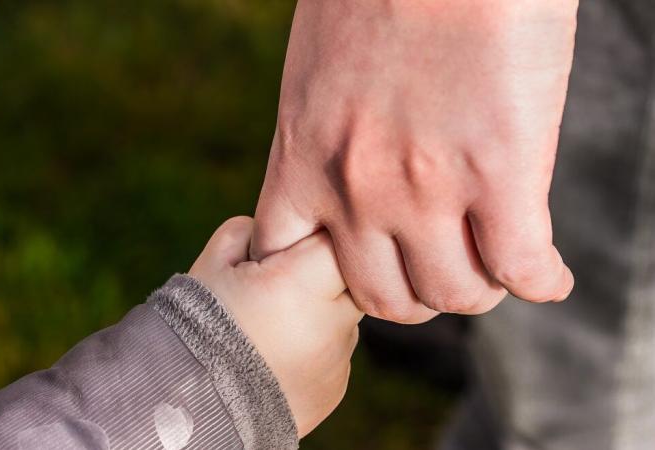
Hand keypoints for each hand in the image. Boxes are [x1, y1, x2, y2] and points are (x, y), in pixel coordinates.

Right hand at [189, 217, 362, 437]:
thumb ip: (249, 232)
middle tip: (281, 287)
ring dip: (319, 313)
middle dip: (321, 275)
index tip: (289, 249)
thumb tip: (274, 230)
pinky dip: (315, 347)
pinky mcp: (335, 386)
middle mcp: (331, 322)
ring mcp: (337, 358)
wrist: (190, 406)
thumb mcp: (212, 264)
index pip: (336, 240)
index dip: (312, 238)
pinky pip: (335, 351)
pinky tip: (277, 355)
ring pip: (344, 316)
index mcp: (301, 284)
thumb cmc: (196, 327)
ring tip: (273, 327)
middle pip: (350, 278)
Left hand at [251, 0, 577, 322]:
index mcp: (304, 158)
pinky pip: (521, 268)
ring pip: (452, 294)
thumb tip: (354, 179)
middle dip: (414, 294)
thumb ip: (326, 139)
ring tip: (494, 269)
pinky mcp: (499, 172)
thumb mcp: (318, 76)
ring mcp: (426, 188)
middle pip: (382, 297)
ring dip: (477, 289)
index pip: (287, 263)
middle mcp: (356, 189)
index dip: (325, 279)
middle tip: (440, 269)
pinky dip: (541, 282)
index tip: (358, 265)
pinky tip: (548, 275)